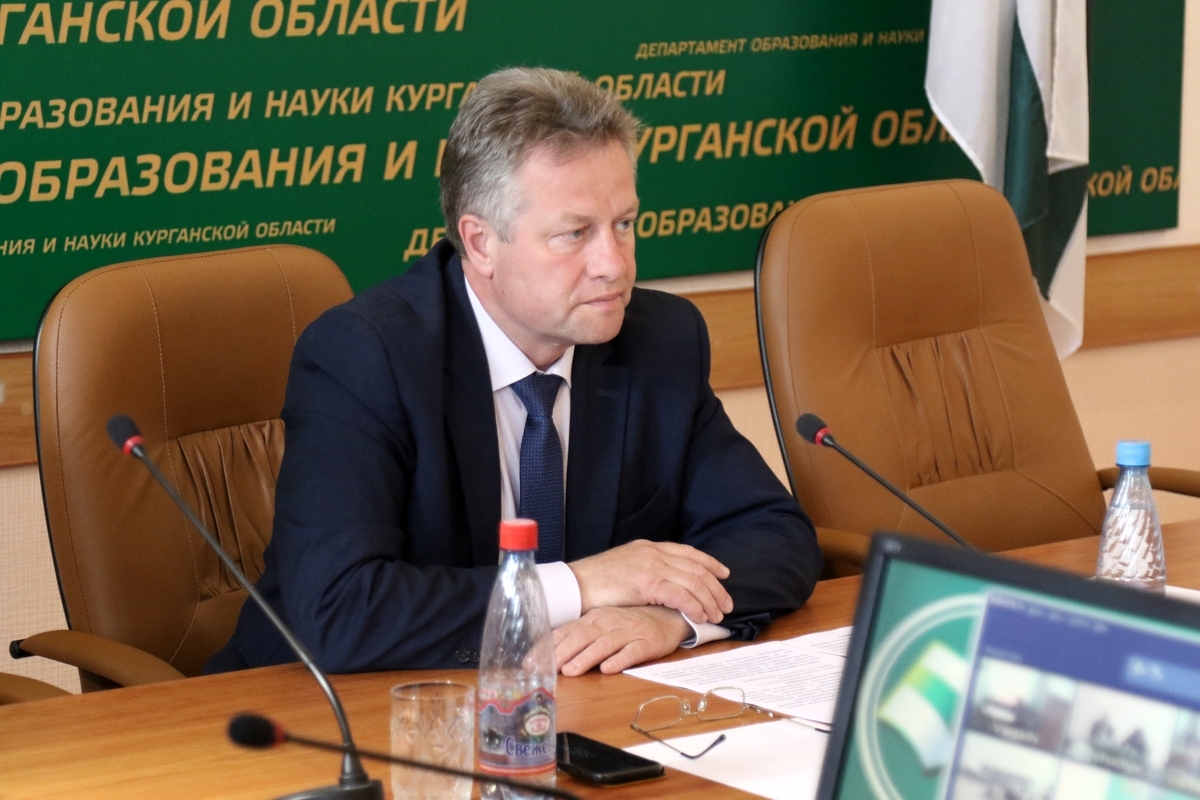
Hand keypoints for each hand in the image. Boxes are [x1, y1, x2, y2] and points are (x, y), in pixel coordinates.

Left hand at [554, 606, 690, 675]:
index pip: (566, 632)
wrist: (667, 614)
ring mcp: (628, 632)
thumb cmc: (629, 623)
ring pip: (604, 644)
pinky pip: (633, 651)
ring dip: (586, 657)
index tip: (530, 663)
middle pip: (581, 637)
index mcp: (593, 620)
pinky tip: (608, 669)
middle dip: (562, 653)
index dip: (548, 647)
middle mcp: (607, 624)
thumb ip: (578, 638)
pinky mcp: (647, 642)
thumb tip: (549, 656)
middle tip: (547, 669)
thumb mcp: (601, 625)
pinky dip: (620, 660)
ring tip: (572, 671)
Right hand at [568, 539, 733, 623]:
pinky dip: (695, 606)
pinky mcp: (648, 583)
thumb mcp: (627, 567)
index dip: (710, 563)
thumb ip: (647, 570)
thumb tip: (664, 585)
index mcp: (649, 547)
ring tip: (717, 615)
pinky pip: (681, 595)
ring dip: (709, 600)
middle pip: (696, 568)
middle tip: (726, 604)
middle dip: (715, 587)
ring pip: (693, 582)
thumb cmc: (597, 582)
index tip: (724, 574)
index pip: (688, 552)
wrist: (577, 584)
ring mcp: (652, 566)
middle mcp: (654, 553)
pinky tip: (700, 616)